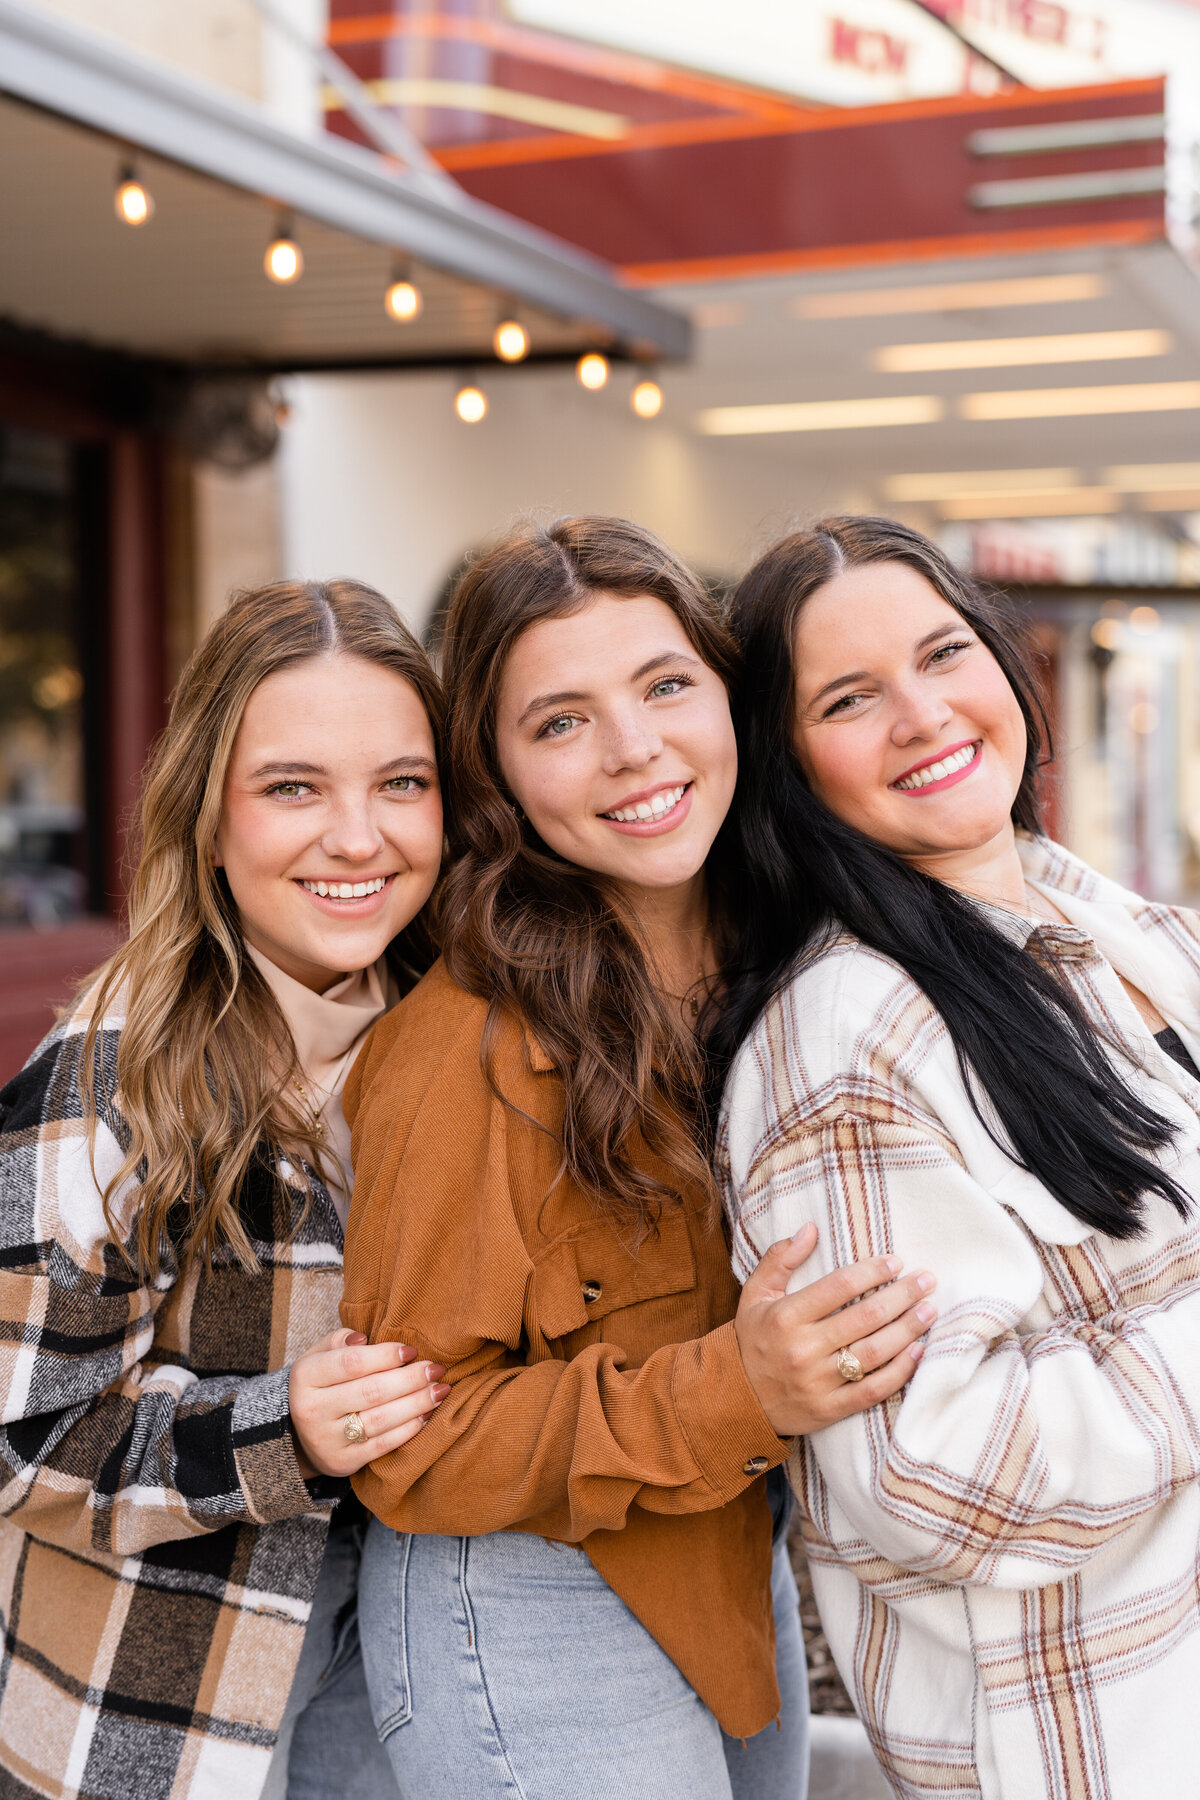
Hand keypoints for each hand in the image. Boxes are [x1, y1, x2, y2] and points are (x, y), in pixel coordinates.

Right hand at [288, 1327, 449, 1477]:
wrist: (299, 1433)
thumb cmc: (321, 1384)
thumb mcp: (319, 1356)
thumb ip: (340, 1340)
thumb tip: (364, 1338)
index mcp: (305, 1376)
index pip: (351, 1362)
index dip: (386, 1355)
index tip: (412, 1350)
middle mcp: (311, 1410)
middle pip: (371, 1391)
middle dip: (410, 1379)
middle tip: (436, 1369)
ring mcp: (326, 1440)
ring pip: (381, 1419)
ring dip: (417, 1404)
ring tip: (440, 1391)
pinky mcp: (343, 1462)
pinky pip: (383, 1444)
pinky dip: (409, 1429)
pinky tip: (426, 1415)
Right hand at [734, 1223, 936, 1437]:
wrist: (736, 1400)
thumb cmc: (751, 1340)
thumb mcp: (754, 1294)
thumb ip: (779, 1259)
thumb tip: (810, 1229)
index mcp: (785, 1316)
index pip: (839, 1286)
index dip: (872, 1272)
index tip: (896, 1262)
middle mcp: (803, 1348)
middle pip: (865, 1317)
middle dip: (902, 1296)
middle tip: (927, 1281)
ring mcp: (817, 1381)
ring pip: (874, 1352)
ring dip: (908, 1329)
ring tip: (929, 1311)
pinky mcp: (829, 1409)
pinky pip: (872, 1390)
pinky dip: (900, 1371)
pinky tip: (917, 1352)